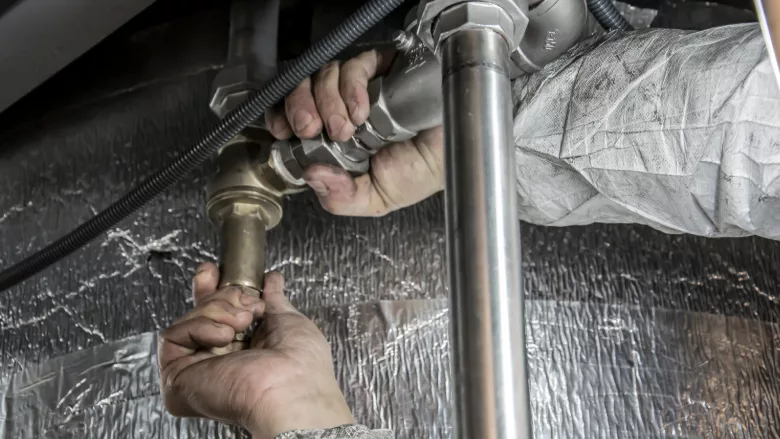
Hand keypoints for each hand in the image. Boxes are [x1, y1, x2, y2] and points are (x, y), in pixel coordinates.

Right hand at [158, 263, 352, 437]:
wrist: (291, 388)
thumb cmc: (301, 366)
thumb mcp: (289, 320)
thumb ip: (274, 300)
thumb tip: (272, 280)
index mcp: (244, 351)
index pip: (216, 315)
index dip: (212, 289)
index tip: (214, 271)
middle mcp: (218, 361)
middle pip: (201, 312)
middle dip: (222, 296)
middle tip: (246, 304)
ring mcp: (196, 370)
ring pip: (189, 319)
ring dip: (218, 311)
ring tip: (241, 324)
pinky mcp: (177, 378)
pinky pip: (173, 335)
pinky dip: (200, 326)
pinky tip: (223, 336)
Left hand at [266, 50, 444, 215]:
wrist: (462, 152)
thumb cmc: (425, 171)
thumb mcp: (377, 198)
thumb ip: (342, 197)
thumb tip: (312, 177)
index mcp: (337, 138)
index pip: (297, 117)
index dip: (284, 117)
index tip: (283, 131)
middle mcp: (345, 108)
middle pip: (303, 90)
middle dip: (299, 108)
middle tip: (310, 128)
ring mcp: (362, 87)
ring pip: (324, 75)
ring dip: (327, 101)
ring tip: (346, 127)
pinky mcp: (383, 67)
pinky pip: (355, 65)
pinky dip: (352, 87)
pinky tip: (363, 109)